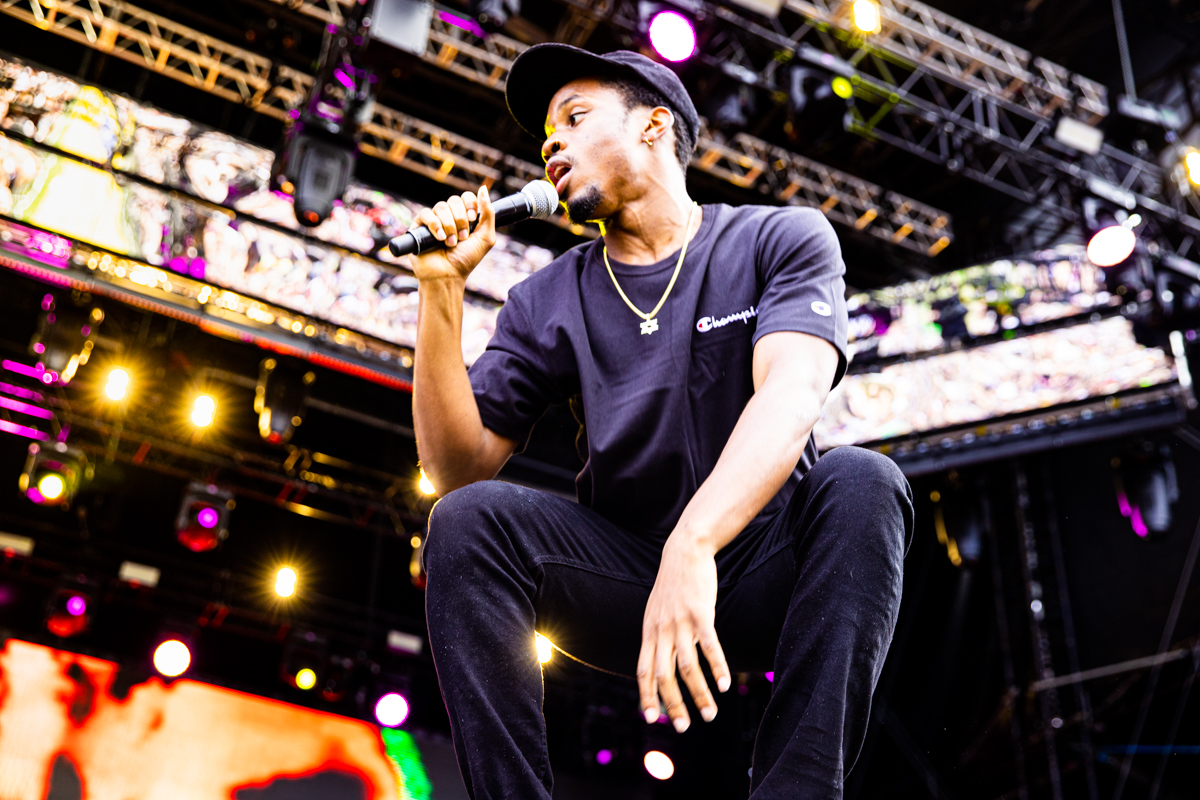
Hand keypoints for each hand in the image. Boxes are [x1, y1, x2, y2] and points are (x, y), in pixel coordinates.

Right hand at [409, 185, 496, 281]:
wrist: (448, 276)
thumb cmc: (466, 260)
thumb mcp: (486, 237)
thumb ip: (488, 213)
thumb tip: (483, 188)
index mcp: (463, 217)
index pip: (466, 197)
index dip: (470, 204)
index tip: (473, 219)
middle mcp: (448, 217)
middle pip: (454, 200)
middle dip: (460, 220)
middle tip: (462, 237)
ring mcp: (433, 221)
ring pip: (440, 206)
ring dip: (449, 226)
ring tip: (450, 243)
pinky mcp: (419, 227)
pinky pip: (425, 214)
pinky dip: (434, 225)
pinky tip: (439, 238)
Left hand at [637, 536, 731, 732]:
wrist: (684, 551)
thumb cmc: (673, 585)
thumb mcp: (656, 611)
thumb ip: (657, 636)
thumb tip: (659, 662)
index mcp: (650, 632)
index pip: (643, 670)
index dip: (646, 695)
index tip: (652, 719)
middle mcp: (662, 630)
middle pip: (664, 675)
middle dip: (674, 705)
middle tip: (685, 727)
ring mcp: (680, 622)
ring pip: (687, 667)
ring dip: (699, 695)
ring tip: (711, 714)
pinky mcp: (700, 614)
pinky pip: (709, 647)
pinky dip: (717, 669)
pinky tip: (725, 685)